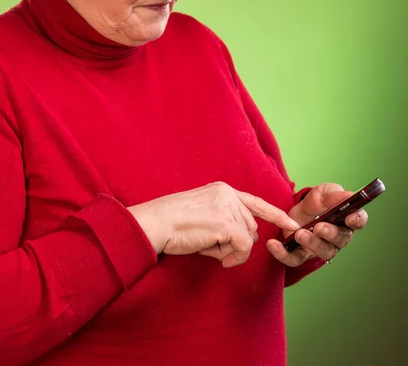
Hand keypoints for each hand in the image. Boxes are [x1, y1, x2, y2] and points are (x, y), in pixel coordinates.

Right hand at [128, 182, 299, 267]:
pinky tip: (220, 258)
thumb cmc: (174, 223)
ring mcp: (228, 208)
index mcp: (222, 189)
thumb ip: (225, 217)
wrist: (157, 223)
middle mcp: (228, 194)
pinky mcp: (226, 224)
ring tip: (208, 247)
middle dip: (237, 242)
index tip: (291, 224)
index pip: (255, 202)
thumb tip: (244, 239)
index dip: (275, 215)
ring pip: (247, 239)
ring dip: (231, 251)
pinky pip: (243, 248)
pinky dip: (234, 257)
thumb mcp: (203, 211)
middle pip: (251, 227)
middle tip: (213, 248)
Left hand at [266, 183, 368, 266]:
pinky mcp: (301, 254)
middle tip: (319, 227)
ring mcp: (320, 247)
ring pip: (320, 251)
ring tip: (298, 234)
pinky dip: (283, 253)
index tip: (350, 218)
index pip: (358, 221)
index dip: (357, 220)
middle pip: (339, 240)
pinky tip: (273, 244)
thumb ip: (335, 195)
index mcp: (346, 219)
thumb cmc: (316, 202)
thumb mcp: (324, 193)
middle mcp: (337, 237)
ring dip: (310, 243)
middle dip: (330, 234)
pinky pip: (294, 258)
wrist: (295, 210)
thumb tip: (350, 196)